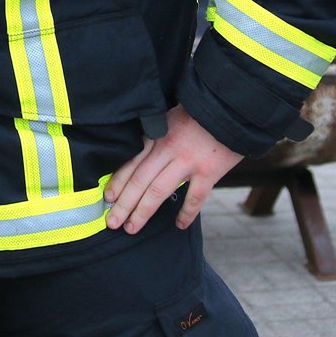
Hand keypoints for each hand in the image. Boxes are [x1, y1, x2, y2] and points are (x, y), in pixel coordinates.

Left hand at [103, 105, 242, 233]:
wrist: (228, 108)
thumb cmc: (197, 113)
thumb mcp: (168, 118)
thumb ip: (154, 135)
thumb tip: (138, 153)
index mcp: (156, 136)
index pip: (131, 162)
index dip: (117, 182)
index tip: (106, 197)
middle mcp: (167, 150)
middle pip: (139, 180)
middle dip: (124, 203)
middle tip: (112, 222)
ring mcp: (187, 162)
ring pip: (158, 191)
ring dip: (143, 212)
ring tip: (131, 228)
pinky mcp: (208, 172)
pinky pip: (194, 198)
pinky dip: (187, 213)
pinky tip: (179, 225)